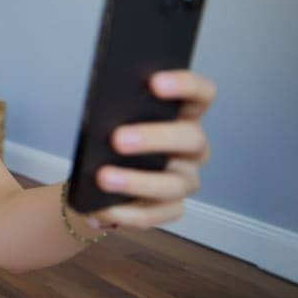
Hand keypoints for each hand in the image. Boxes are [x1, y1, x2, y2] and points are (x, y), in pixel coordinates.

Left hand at [86, 70, 215, 230]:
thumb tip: (103, 110)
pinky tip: (100, 209)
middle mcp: (192, 148)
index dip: (185, 85)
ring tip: (102, 178)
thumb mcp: (112, 119)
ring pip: (173, 184)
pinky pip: (154, 214)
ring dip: (136, 181)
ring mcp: (186, 179)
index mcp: (184, 115)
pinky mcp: (172, 208)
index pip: (201, 93)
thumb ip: (117, 111)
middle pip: (191, 138)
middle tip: (117, 139)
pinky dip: (125, 213)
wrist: (95, 179)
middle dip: (154, 138)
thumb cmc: (110, 139)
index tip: (154, 82)